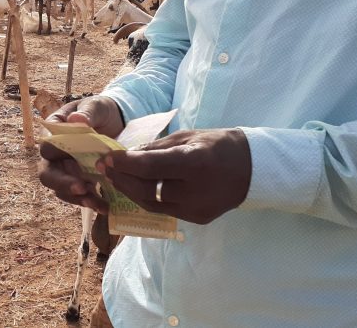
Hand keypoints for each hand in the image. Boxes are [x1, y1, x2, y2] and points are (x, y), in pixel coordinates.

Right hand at [38, 96, 124, 213]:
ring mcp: (67, 169)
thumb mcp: (97, 106)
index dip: (56, 154)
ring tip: (95, 202)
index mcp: (54, 132)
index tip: (72, 157)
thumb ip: (88, 113)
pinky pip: (79, 196)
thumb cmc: (101, 111)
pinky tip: (105, 207)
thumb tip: (76, 119)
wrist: (117, 121)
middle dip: (62, 183)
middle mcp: (56, 154)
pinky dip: (90, 202)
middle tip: (81, 188)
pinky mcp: (81, 180)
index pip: (47, 146)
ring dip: (76, 198)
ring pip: (61, 189)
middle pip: (48, 173)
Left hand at [95, 129, 251, 223]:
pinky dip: (145, 199)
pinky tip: (133, 189)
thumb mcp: (187, 137)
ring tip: (114, 178)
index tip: (107, 158)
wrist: (252, 170)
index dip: (125, 163)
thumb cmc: (217, 146)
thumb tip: (128, 155)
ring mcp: (195, 209)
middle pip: (146, 189)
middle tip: (104, 167)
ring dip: (128, 191)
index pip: (150, 167)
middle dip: (121, 178)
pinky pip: (162, 210)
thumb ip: (157, 148)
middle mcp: (194, 190)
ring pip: (150, 203)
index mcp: (194, 163)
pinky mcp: (195, 219)